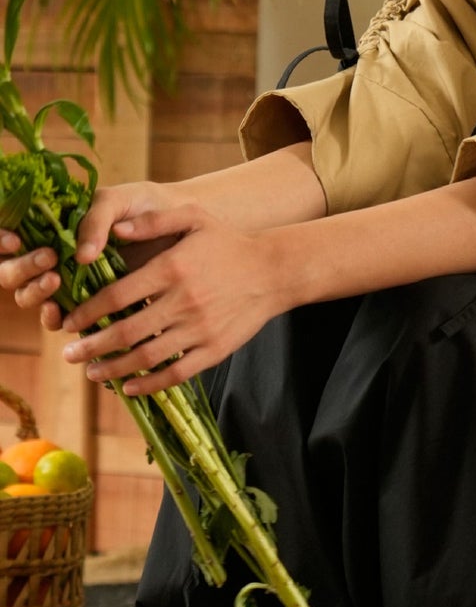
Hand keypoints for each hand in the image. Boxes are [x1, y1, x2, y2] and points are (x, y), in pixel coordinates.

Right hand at [0, 180, 191, 334]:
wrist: (180, 224)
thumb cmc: (144, 206)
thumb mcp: (117, 202)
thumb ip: (95, 221)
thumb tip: (80, 257)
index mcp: (50, 226)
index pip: (10, 237)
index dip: (2, 240)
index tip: (13, 240)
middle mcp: (50, 256)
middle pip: (12, 272)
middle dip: (22, 268)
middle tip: (48, 260)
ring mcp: (65, 282)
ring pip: (30, 297)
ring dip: (35, 292)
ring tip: (55, 281)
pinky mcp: (86, 305)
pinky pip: (60, 319)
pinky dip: (56, 319)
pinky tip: (64, 315)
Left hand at [57, 200, 288, 394]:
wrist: (274, 270)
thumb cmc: (228, 243)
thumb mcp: (194, 218)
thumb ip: (154, 221)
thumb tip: (113, 230)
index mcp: (172, 269)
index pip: (116, 296)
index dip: (87, 312)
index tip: (69, 321)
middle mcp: (183, 302)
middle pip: (125, 332)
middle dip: (91, 347)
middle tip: (69, 354)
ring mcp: (199, 329)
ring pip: (146, 357)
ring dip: (113, 369)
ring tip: (91, 373)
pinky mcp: (215, 350)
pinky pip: (176, 373)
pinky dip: (149, 384)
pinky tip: (129, 387)